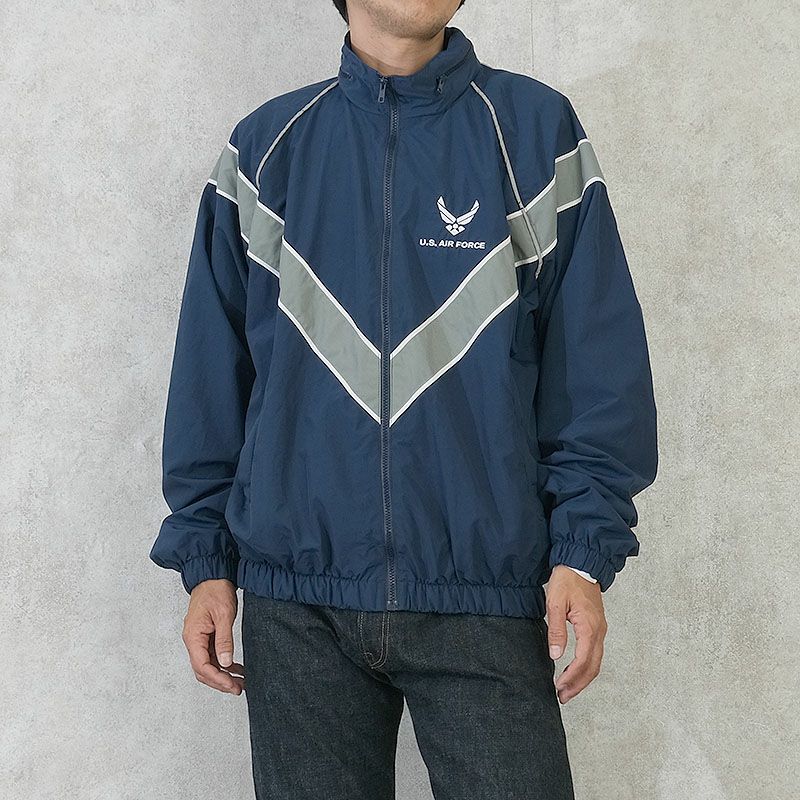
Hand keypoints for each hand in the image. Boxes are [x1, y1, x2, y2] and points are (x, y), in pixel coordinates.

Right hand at [182, 579, 244, 694]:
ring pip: (208, 665)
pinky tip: (237, 668)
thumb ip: (224, 640)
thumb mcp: (223, 614)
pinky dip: (224, 664)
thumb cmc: (216, 590)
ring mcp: (199, 638)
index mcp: (193, 636)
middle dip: (220, 681)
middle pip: (203, 670)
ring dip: (223, 675)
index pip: (202, 666)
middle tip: (238, 688)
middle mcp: (193, 640)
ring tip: (240, 682)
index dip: (217, 679)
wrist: (213, 575)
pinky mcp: (206, 635)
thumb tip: (225, 663)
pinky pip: (212, 655)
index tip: (232, 686)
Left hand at [545, 565, 606, 703]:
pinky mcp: (597, 626)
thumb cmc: (567, 580)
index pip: (583, 661)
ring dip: (583, 678)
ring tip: (567, 689)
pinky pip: (595, 653)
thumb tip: (556, 656)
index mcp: (589, 626)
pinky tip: (575, 671)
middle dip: (578, 685)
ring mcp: (600, 629)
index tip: (559, 688)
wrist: (581, 563)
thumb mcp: (555, 603)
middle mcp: (599, 631)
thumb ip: (556, 630)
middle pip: (593, 667)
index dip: (571, 677)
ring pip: (596, 662)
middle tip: (563, 697)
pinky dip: (586, 667)